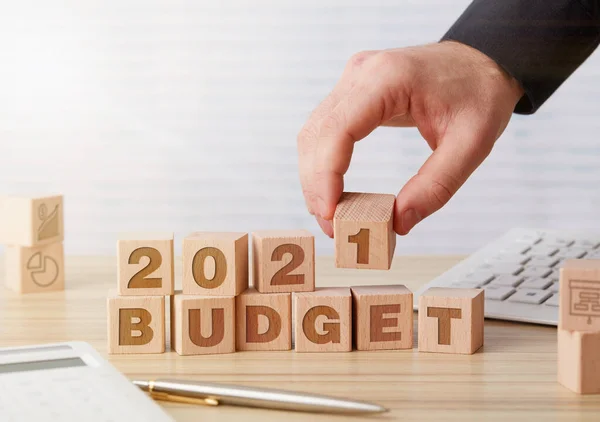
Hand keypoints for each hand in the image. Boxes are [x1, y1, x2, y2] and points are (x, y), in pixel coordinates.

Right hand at [297, 41, 523, 236]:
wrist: (481, 61)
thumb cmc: (479, 93)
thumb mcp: (472, 144)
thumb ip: (436, 186)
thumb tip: (398, 223)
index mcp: (389, 78)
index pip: (338, 129)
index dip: (325, 175)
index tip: (329, 213)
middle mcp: (361, 73)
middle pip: (317, 134)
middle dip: (316, 185)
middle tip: (332, 226)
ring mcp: (353, 79)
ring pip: (313, 133)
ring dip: (315, 177)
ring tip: (331, 215)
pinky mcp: (353, 91)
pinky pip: (325, 130)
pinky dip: (323, 163)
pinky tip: (334, 191)